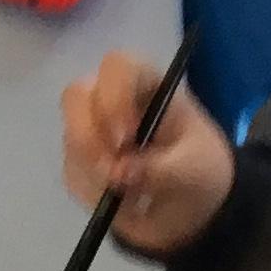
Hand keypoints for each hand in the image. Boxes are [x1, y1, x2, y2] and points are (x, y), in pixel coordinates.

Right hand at [59, 51, 234, 253]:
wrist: (194, 202)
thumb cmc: (199, 167)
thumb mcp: (193, 169)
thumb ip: (160, 168)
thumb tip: (119, 172)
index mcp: (146, 84)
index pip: (117, 67)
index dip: (114, 97)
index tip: (127, 138)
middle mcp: (111, 98)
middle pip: (75, 97)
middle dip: (88, 137)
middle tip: (113, 173)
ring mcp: (91, 129)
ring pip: (71, 140)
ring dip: (96, 173)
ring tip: (134, 195)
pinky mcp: (81, 161)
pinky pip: (73, 175)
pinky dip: (95, 194)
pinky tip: (125, 203)